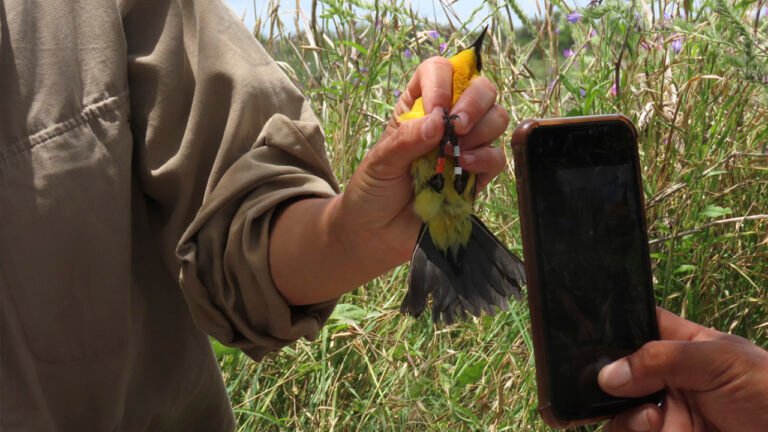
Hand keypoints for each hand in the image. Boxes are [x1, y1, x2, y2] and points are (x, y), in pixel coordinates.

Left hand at [270, 56, 509, 304]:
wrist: (376, 234)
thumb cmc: (372, 191)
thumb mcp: (380, 161)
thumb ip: (407, 139)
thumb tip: (439, 121)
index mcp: (419, 106)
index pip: (440, 71)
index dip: (443, 81)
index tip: (436, 108)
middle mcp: (447, 121)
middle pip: (481, 89)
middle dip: (475, 102)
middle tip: (458, 126)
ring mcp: (465, 147)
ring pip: (496, 119)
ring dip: (481, 131)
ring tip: (454, 153)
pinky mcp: (476, 176)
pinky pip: (497, 158)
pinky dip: (484, 159)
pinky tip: (463, 168)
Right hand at [599, 307, 767, 431]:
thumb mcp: (721, 361)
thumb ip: (663, 359)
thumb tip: (608, 374)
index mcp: (681, 347)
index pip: (635, 327)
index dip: (609, 329)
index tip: (584, 337)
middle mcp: (666, 381)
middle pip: (615, 374)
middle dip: (603, 379)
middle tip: (606, 386)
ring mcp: (665, 415)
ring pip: (618, 413)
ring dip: (624, 415)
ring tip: (652, 418)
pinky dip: (630, 431)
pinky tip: (654, 428)